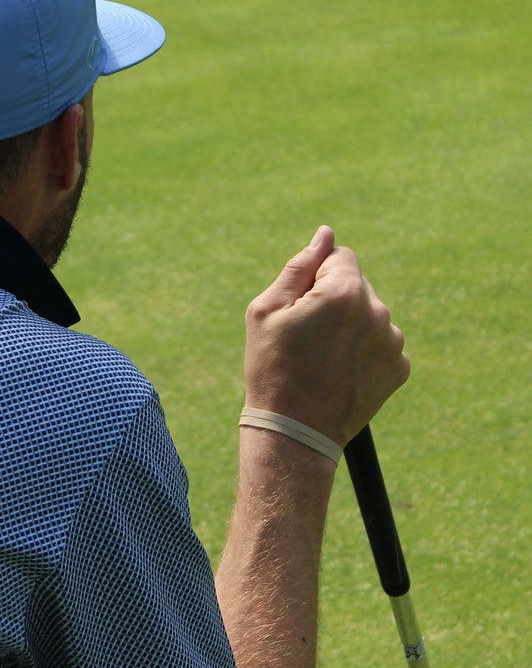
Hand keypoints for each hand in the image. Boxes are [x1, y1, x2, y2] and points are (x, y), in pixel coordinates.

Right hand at [243, 226, 409, 446]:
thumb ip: (299, 267)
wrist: (296, 431)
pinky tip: (339, 370)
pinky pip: (381, 341)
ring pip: (369, 313)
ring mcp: (393, 343)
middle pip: (357, 284)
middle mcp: (378, 313)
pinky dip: (362, 349)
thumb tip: (324, 236)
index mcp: (344, 292)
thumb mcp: (267, 309)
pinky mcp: (400, 368)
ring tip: (322, 355)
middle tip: (307, 333)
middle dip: (334, 298)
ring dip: (349, 323)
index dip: (316, 275)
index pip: (341, 257)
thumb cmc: (271, 366)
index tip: (300, 304)